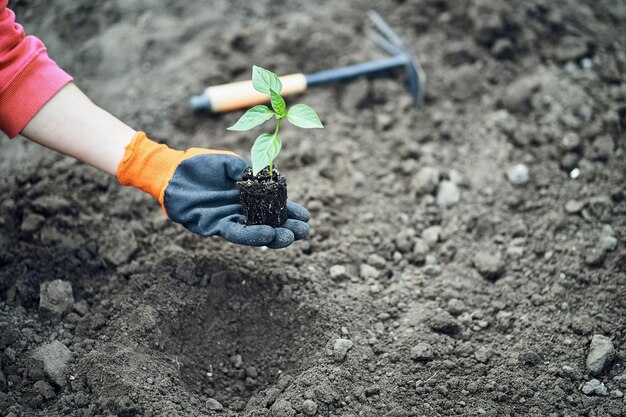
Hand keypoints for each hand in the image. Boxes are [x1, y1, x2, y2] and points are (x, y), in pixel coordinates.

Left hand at [117, 132, 309, 247]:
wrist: (172, 171)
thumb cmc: (200, 165)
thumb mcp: (230, 164)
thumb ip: (248, 171)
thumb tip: (269, 179)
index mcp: (246, 195)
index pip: (272, 206)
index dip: (289, 211)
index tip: (306, 216)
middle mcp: (239, 210)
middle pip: (267, 222)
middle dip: (287, 228)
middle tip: (305, 231)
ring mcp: (227, 218)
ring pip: (254, 232)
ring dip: (274, 236)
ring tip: (291, 237)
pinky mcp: (213, 226)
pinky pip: (236, 233)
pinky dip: (253, 235)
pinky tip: (269, 236)